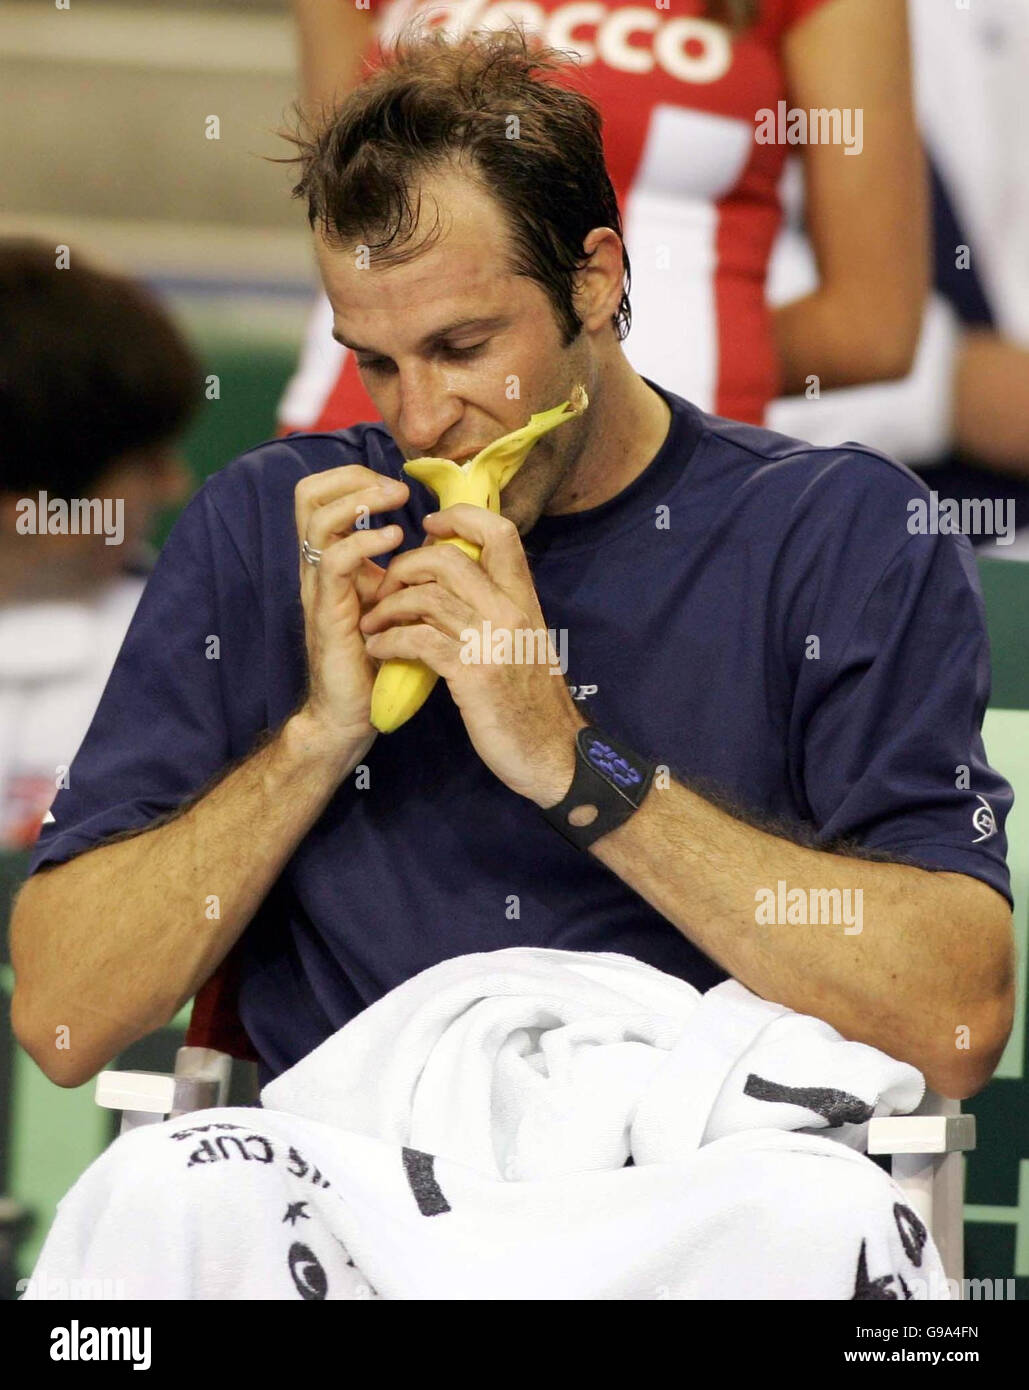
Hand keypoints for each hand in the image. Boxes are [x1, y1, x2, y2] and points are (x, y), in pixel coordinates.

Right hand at [294, 465, 408, 751]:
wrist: (349, 715)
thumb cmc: (377, 661)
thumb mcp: (392, 603)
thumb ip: (404, 569)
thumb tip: (445, 538)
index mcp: (332, 560)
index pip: (323, 494)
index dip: (357, 478)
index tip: (400, 488)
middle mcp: (318, 568)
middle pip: (309, 494)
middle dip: (353, 478)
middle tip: (396, 489)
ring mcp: (318, 589)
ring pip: (318, 519)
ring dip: (361, 501)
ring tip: (398, 504)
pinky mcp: (327, 613)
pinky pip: (335, 562)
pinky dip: (365, 542)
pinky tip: (395, 543)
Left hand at [359, 504, 587, 804]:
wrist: (554, 753)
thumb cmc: (533, 701)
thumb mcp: (524, 642)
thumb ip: (498, 609)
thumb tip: (462, 583)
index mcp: (524, 599)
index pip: (499, 532)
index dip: (459, 517)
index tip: (429, 527)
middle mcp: (511, 612)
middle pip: (448, 558)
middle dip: (405, 566)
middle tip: (385, 587)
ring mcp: (492, 642)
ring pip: (426, 598)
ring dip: (387, 607)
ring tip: (373, 622)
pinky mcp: (472, 675)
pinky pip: (418, 641)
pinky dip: (388, 641)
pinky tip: (378, 649)